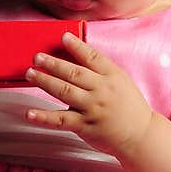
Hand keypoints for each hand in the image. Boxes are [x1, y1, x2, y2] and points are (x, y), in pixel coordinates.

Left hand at [24, 32, 153, 158]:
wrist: (141, 134)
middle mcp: (102, 91)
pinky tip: (29, 113)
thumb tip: (74, 57)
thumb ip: (101, 71)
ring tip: (30, 73)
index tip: (63, 36)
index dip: (77, 46)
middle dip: (53, 63)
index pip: (92, 57)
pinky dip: (44, 117)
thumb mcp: (120, 82)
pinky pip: (60, 120)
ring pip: (64, 92)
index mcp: (112, 76)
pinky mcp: (85, 126)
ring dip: (44, 81)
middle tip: (37, 57)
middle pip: (74, 73)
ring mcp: (93, 109)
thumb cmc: (129, 107)